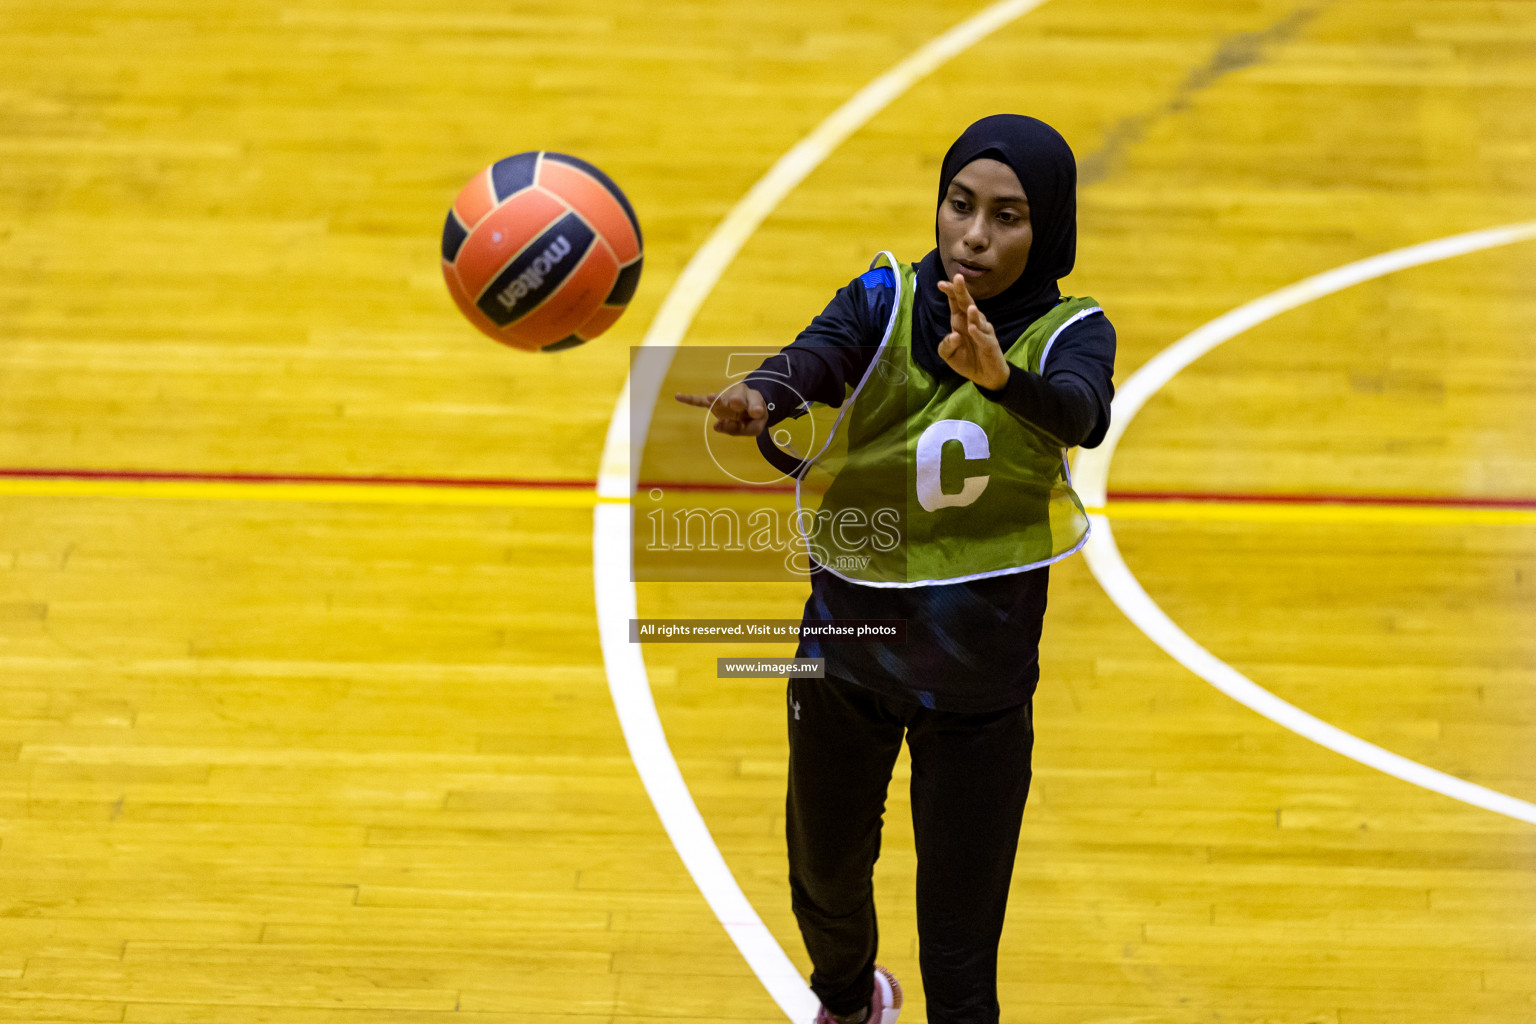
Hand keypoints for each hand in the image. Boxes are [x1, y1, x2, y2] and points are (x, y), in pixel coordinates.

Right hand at [674, 380, 768, 435]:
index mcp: (754, 399)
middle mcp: (740, 394)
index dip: (755, 408)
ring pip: (721, 399)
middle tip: (735, 402)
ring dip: (717, 399)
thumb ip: (742, 429)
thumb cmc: (752, 418)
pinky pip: (701, 401)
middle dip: (737, 400)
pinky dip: (690, 399)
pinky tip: (678, 396)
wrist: (749, 407)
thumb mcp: (755, 427)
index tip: (756, 413)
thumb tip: (716, 426)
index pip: (755, 403)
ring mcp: (725, 397)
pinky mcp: (714, 403)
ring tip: (710, 397)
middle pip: (738, 396)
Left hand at [936, 273, 1010, 390]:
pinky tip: (973, 329)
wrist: (985, 376)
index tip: (940, 284)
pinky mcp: (991, 344)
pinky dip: (978, 334)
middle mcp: (972, 323)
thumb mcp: (948, 355)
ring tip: (969, 307)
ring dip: (973, 314)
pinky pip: (984, 338)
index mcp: (960, 322)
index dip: (950, 292)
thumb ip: (945, 346)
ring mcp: (983, 332)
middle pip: (967, 303)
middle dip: (962, 291)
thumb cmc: (967, 360)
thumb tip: (953, 335)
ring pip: (978, 319)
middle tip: (958, 278)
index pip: (955, 303)